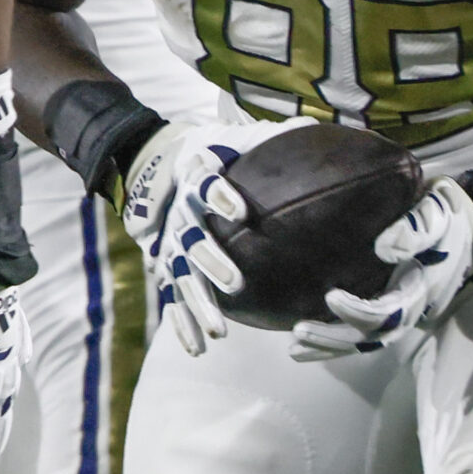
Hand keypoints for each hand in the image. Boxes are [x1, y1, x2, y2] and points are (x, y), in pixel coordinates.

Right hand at [122, 116, 311, 355]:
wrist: (159, 167)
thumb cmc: (216, 154)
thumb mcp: (235, 139)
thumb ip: (269, 137)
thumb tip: (314, 125)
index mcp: (196, 178)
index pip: (205, 184)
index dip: (219, 195)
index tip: (240, 210)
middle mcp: (180, 213)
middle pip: (192, 240)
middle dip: (211, 262)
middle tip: (235, 283)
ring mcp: (171, 244)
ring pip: (182, 277)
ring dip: (199, 304)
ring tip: (220, 332)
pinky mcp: (167, 267)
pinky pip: (172, 298)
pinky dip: (182, 323)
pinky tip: (197, 348)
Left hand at [292, 177, 472, 360]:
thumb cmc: (453, 215)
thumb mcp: (439, 212)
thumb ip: (415, 228)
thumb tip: (383, 247)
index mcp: (422, 288)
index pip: (387, 313)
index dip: (358, 312)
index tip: (330, 296)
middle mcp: (414, 307)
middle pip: (371, 338)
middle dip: (334, 340)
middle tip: (299, 333)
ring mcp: (406, 309)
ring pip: (368, 341)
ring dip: (332, 347)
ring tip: (295, 348)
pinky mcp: (398, 304)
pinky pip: (368, 331)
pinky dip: (340, 340)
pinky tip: (312, 340)